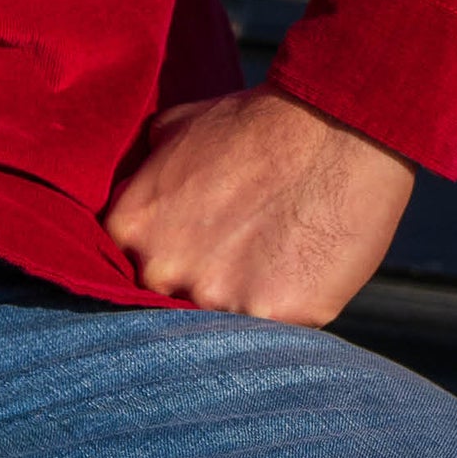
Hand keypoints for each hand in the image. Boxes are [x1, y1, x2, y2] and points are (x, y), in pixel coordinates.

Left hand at [100, 84, 413, 325]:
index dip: (158, 263)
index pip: (123, 269)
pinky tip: (297, 276)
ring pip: (215, 326)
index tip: (186, 252)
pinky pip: (267, 334)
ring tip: (270, 264)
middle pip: (164, 303)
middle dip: (194, 287)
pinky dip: (281, 313)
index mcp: (129, 225)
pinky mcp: (270, 317)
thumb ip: (146, 172)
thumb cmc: (255, 122)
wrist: (333, 130)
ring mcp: (214, 296)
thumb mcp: (175, 128)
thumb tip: (136, 188)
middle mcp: (161, 268)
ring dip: (238, 304)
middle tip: (232, 259)